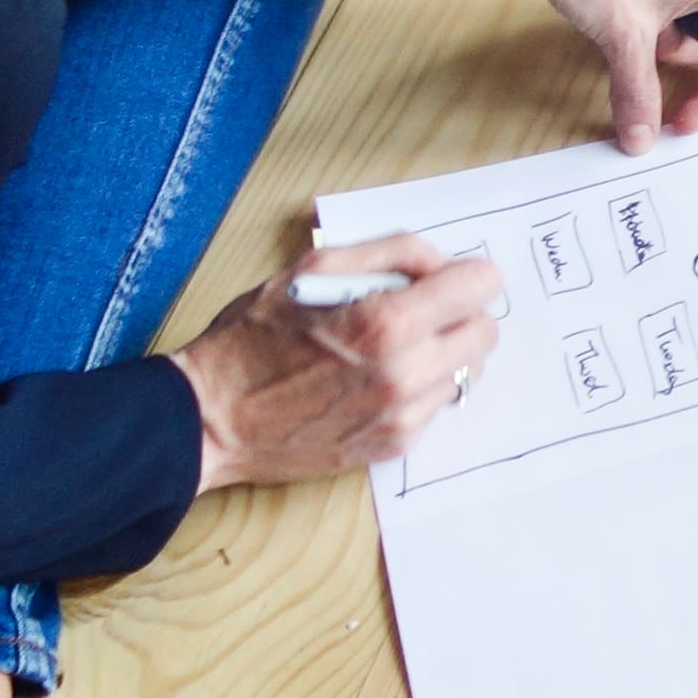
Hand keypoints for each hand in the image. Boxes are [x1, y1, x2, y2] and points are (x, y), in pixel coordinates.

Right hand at [176, 231, 504, 489]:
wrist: (212, 419)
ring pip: (466, 373)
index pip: (480, 287)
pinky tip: (378, 380)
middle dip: (460, 314)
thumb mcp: (311, 269)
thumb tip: (440, 261)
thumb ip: (388, 252)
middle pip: (485, 333)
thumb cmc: (252, 338)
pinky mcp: (394, 445)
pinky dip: (420, 388)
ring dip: (443, 354)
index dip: (466, 275)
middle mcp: (404, 373)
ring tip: (395, 348)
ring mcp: (402, 415)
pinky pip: (437, 405)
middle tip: (420, 311)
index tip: (447, 278)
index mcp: (386, 322)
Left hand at [442, 0, 697, 148]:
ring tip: (623, 27)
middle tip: (643, 60)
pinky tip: (616, 9)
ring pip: (694, 17)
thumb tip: (640, 140)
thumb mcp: (626, 40)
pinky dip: (651, 16)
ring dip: (663, 37)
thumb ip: (640, 95)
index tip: (685, 116)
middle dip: (682, 59)